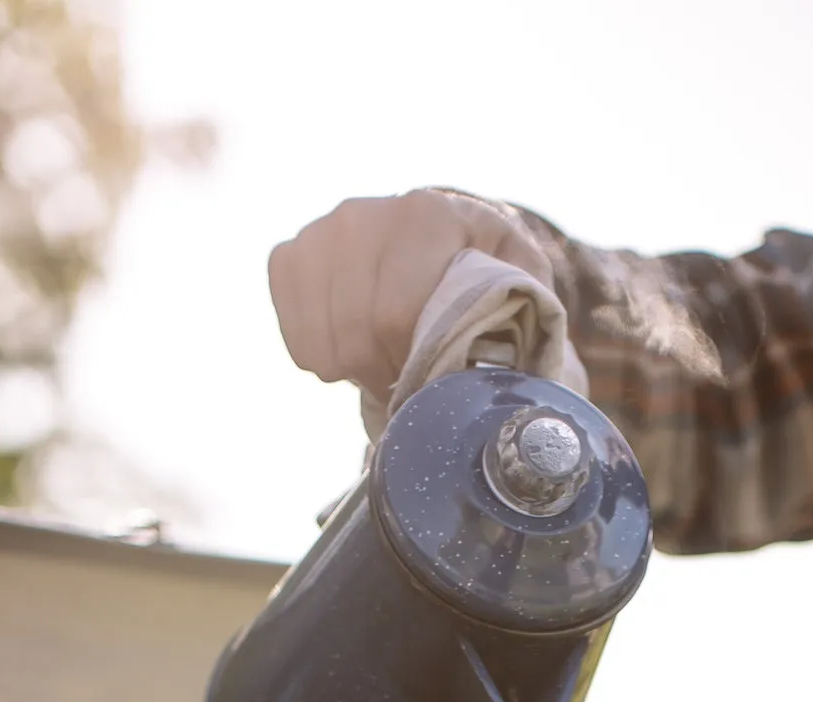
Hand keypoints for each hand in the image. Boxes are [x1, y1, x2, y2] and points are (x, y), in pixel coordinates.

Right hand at [270, 190, 554, 397]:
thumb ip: (519, 308)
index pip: (392, 314)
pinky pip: (296, 337)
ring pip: (322, 344)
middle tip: (410, 377)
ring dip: (357, 371)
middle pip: (355, 333)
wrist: (441, 247)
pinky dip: (323, 359)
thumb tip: (496, 346)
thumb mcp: (522, 287)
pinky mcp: (290, 256)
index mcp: (427, 215)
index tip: (433, 377)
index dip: (411, 365)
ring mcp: (321, 233)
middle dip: (386, 372)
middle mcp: (364, 213)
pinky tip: (354, 346)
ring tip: (386, 360)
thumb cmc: (487, 281)